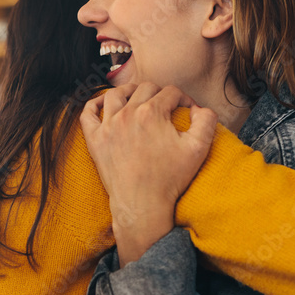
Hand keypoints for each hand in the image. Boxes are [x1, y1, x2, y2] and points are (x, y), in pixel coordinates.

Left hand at [80, 82, 217, 264]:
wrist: (143, 206)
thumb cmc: (170, 179)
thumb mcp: (198, 149)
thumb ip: (206, 121)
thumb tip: (198, 107)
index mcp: (152, 113)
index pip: (170, 92)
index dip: (183, 98)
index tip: (187, 109)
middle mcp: (127, 114)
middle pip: (144, 88)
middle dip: (159, 92)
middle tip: (166, 105)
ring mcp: (108, 126)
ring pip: (115, 94)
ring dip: (129, 91)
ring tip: (137, 97)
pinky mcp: (95, 140)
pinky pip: (88, 113)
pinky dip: (94, 104)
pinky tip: (103, 105)